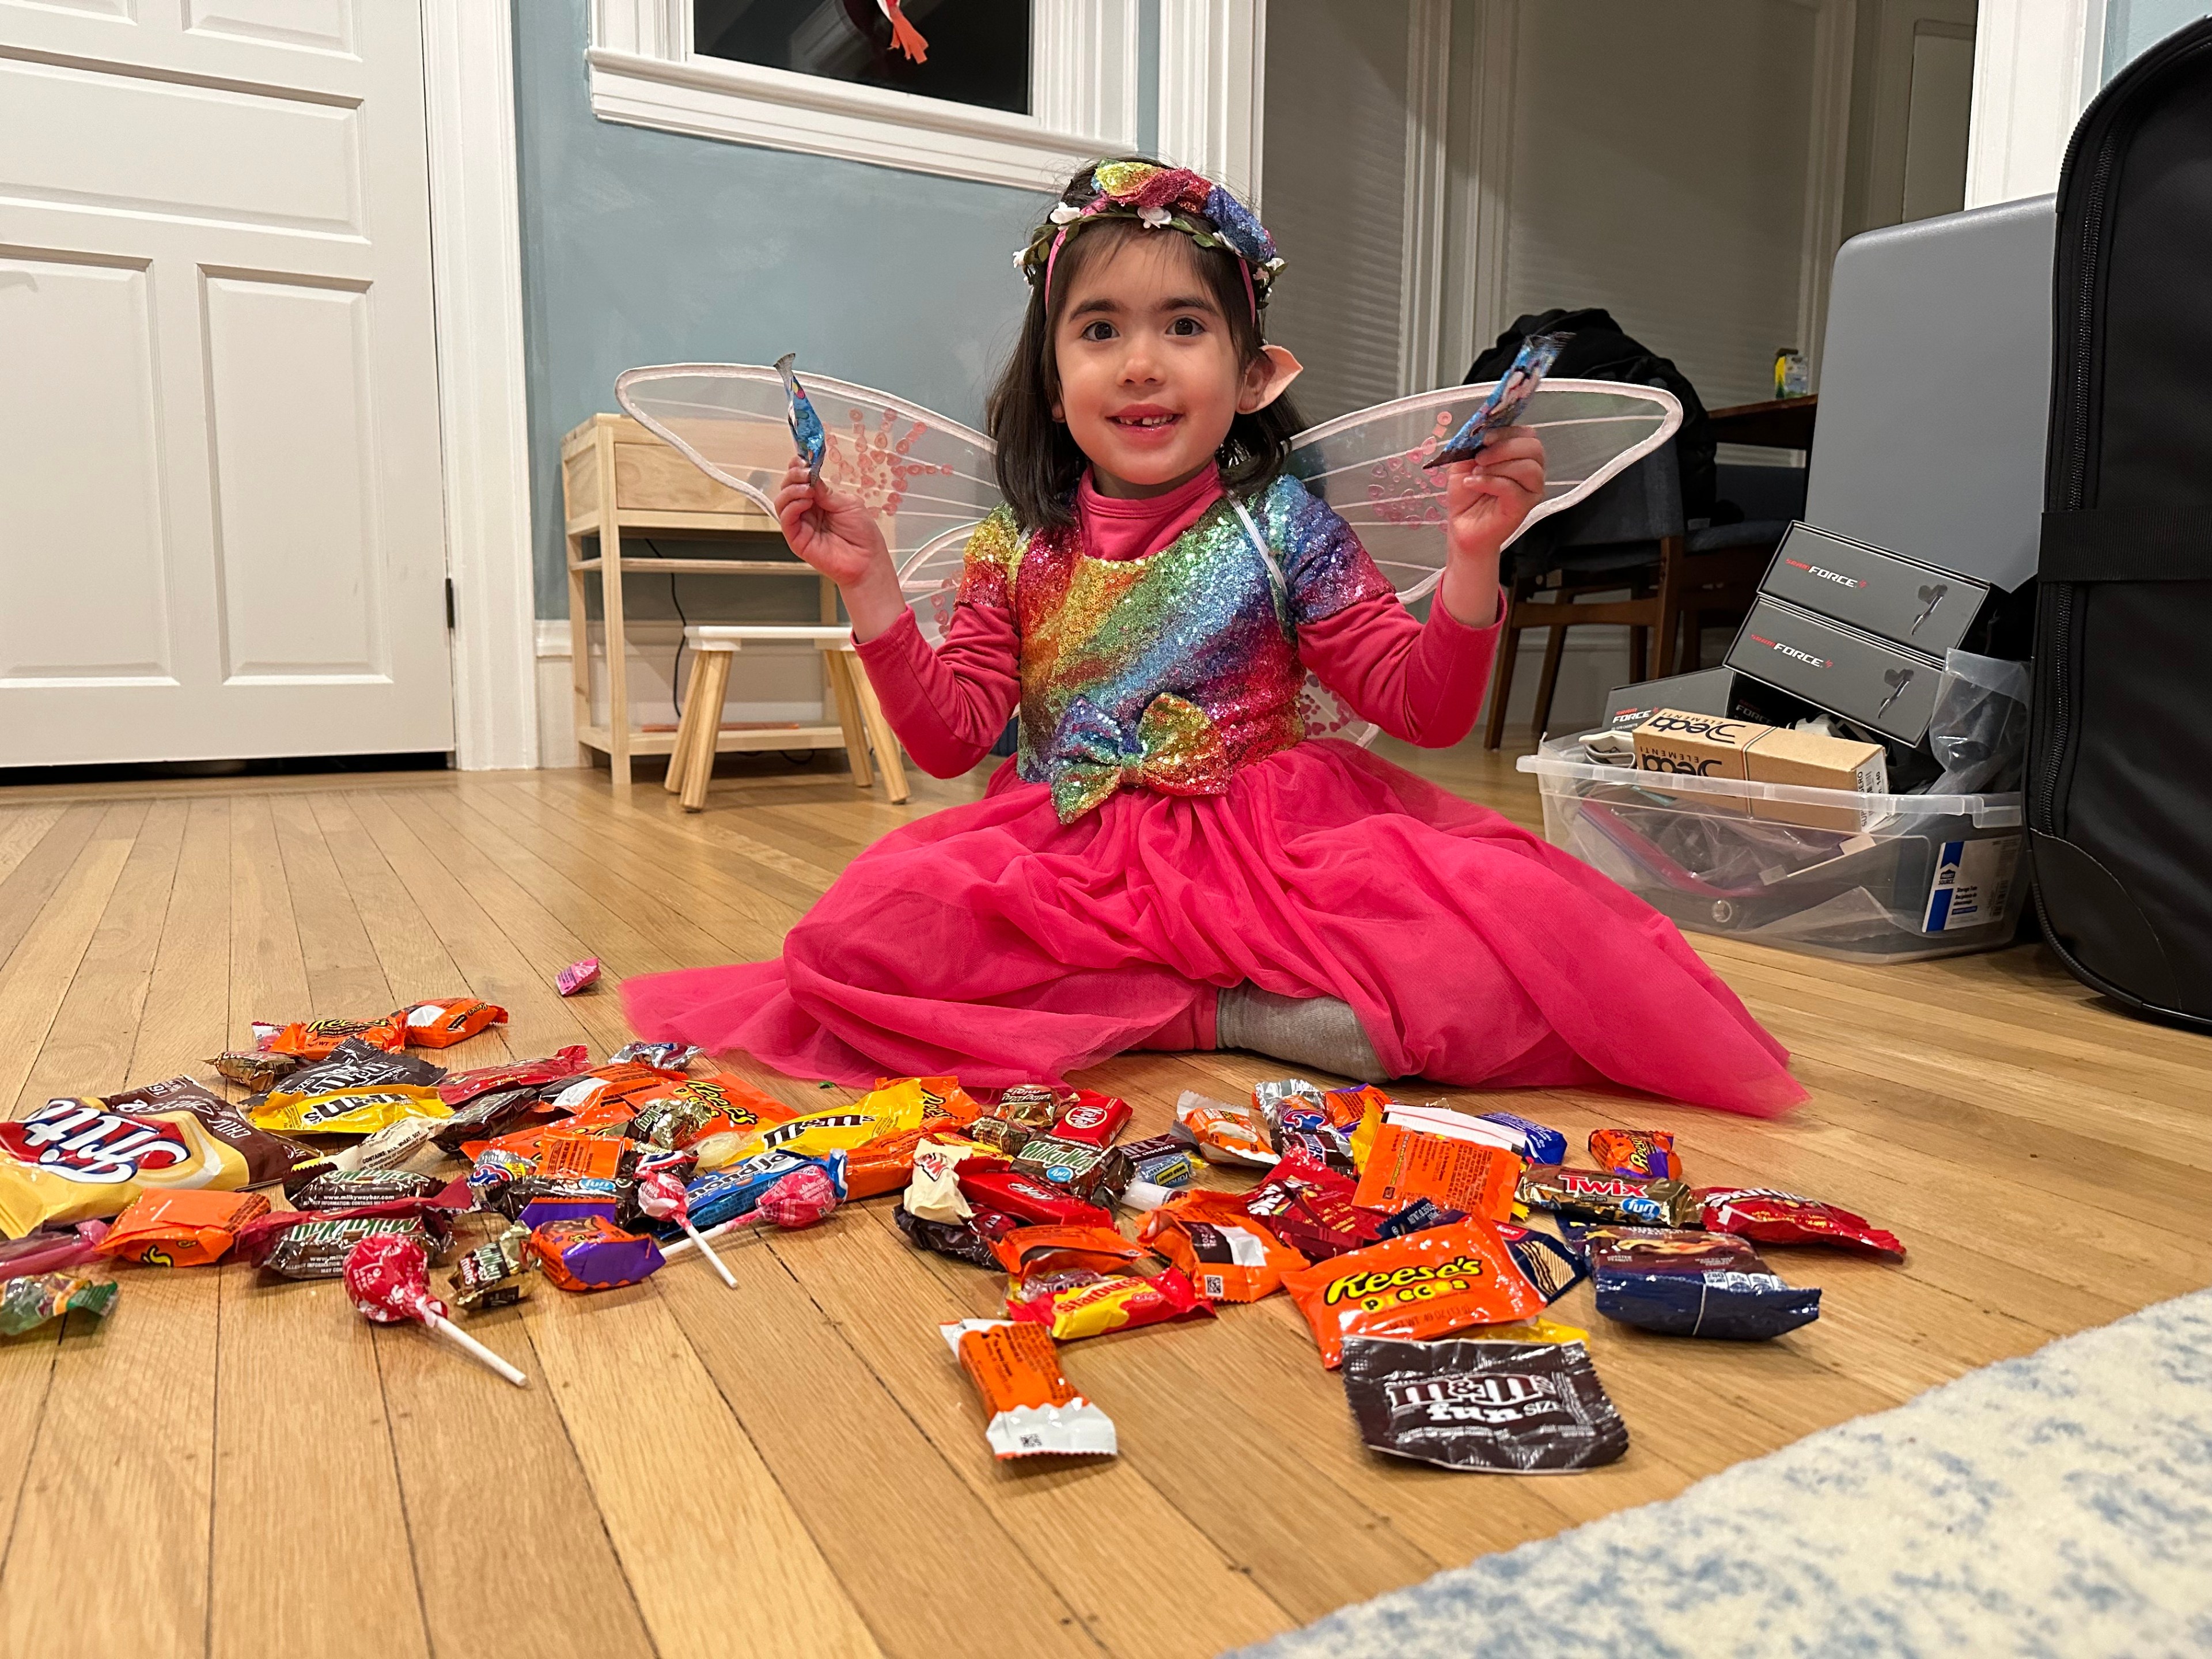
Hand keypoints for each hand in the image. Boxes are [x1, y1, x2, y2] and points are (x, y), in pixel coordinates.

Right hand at [772, 456, 905, 640]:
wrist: (867, 561)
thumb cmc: (862, 535)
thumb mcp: (848, 503)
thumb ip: (826, 490)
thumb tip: (811, 475)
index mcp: (820, 500)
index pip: (801, 479)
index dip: (799, 466)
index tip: (803, 457)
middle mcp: (807, 510)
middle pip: (788, 487)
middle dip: (794, 474)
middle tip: (805, 471)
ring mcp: (800, 524)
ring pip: (782, 501)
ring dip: (792, 489)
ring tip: (808, 489)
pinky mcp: (796, 538)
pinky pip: (785, 518)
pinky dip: (792, 506)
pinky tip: (805, 502)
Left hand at [1438, 428, 1544, 627]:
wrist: (1462, 527)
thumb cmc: (1467, 496)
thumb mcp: (1463, 463)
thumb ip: (1472, 444)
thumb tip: (1478, 427)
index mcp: (1520, 456)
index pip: (1528, 435)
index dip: (1507, 431)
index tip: (1484, 437)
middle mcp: (1531, 471)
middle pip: (1533, 447)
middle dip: (1503, 447)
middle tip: (1479, 457)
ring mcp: (1530, 490)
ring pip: (1527, 467)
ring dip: (1497, 466)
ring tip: (1476, 474)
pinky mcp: (1523, 507)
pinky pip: (1513, 488)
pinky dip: (1490, 482)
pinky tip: (1474, 484)